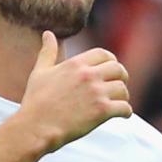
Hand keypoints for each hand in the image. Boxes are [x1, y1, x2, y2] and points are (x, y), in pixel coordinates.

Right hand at [18, 31, 131, 151]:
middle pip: (118, 69)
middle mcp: (88, 75)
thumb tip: (48, 33)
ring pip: (122, 89)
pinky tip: (123, 115)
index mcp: (75, 64)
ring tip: (119, 102)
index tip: (110, 70)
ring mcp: (96, 93)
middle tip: (118, 86)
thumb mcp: (40, 73)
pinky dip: (126, 112)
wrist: (35, 128)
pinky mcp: (102, 111)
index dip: (110, 61)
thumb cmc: (35, 102)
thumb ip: (48, 52)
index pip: (104, 54)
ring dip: (123, 96)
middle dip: (121, 77)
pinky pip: (124, 108)